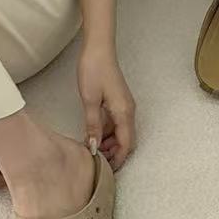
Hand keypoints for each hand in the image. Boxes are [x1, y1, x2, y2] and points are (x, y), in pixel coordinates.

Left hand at [77, 45, 135, 169]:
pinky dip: (106, 132)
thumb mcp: (90, 101)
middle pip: (125, 141)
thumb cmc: (94, 70)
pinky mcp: (118, 102)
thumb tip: (93, 147)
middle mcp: (128, 112)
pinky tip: (92, 134)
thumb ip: (93, 125)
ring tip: (91, 148)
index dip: (118, 159)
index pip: (126, 144)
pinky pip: (115, 123)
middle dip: (113, 153)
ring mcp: (124, 107)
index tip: (106, 169)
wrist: (98, 49)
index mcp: (124, 113)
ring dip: (108, 143)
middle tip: (95, 160)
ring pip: (119, 133)